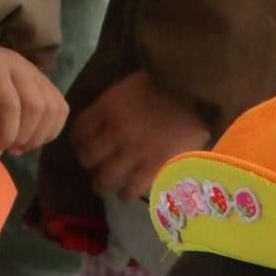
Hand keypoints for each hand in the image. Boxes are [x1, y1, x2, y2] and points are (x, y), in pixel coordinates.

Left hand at [0, 38, 67, 157]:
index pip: (10, 105)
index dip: (5, 134)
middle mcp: (18, 63)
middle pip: (35, 107)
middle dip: (22, 137)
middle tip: (6, 150)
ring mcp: (34, 70)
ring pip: (52, 108)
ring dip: (39, 136)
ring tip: (18, 147)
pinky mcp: (44, 79)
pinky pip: (60, 107)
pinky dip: (51, 129)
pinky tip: (32, 138)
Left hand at [69, 71, 210, 202]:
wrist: (197, 89)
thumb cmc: (168, 81)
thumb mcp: (131, 85)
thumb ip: (117, 105)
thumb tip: (109, 119)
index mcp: (107, 107)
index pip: (79, 131)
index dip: (78, 141)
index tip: (84, 145)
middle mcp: (115, 131)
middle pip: (87, 157)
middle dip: (89, 163)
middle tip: (96, 165)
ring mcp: (133, 151)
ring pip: (103, 178)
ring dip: (102, 184)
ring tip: (107, 186)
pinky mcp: (152, 167)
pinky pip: (130, 190)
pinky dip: (125, 194)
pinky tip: (126, 194)